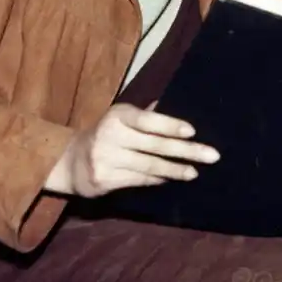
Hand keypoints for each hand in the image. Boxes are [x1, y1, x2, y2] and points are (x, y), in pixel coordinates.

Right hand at [46, 103, 218, 197]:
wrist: (69, 161)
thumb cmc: (106, 134)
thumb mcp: (121, 118)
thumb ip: (146, 115)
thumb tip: (171, 101)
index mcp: (118, 116)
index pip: (148, 120)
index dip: (170, 126)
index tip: (192, 131)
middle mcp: (110, 135)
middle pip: (155, 146)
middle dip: (186, 151)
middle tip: (212, 156)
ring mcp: (106, 159)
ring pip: (149, 166)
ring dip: (175, 170)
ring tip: (195, 172)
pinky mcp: (103, 180)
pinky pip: (139, 180)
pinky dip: (157, 180)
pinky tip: (171, 179)